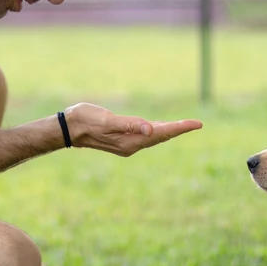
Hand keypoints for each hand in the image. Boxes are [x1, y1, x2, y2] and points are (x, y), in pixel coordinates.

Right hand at [62, 103, 201, 155]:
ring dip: (170, 132)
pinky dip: (157, 131)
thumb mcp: (108, 120)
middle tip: (197, 124)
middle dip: (179, 130)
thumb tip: (151, 129)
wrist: (69, 129)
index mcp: (131, 141)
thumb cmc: (86, 120)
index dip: (180, 128)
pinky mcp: (122, 140)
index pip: (161, 133)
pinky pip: (146, 136)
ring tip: (185, 126)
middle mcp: (132, 145)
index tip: (196, 124)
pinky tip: (161, 128)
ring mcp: (127, 144)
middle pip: (161, 137)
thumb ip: (130, 124)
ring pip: (155, 137)